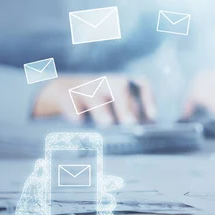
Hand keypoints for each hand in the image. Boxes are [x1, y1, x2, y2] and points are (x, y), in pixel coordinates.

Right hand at [33, 75, 155, 125]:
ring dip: (102, 110)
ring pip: (95, 95)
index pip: (141, 84)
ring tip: (107, 123)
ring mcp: (85, 88)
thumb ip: (129, 115)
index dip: (149, 99)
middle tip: (130, 123)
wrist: (61, 91)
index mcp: (120, 85)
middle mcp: (105, 83)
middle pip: (119, 87)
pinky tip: (79, 121)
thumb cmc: (96, 103)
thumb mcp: (113, 105)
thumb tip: (146, 131)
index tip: (153, 117)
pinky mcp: (65, 94)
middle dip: (125, 106)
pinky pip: (70, 101)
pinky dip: (75, 111)